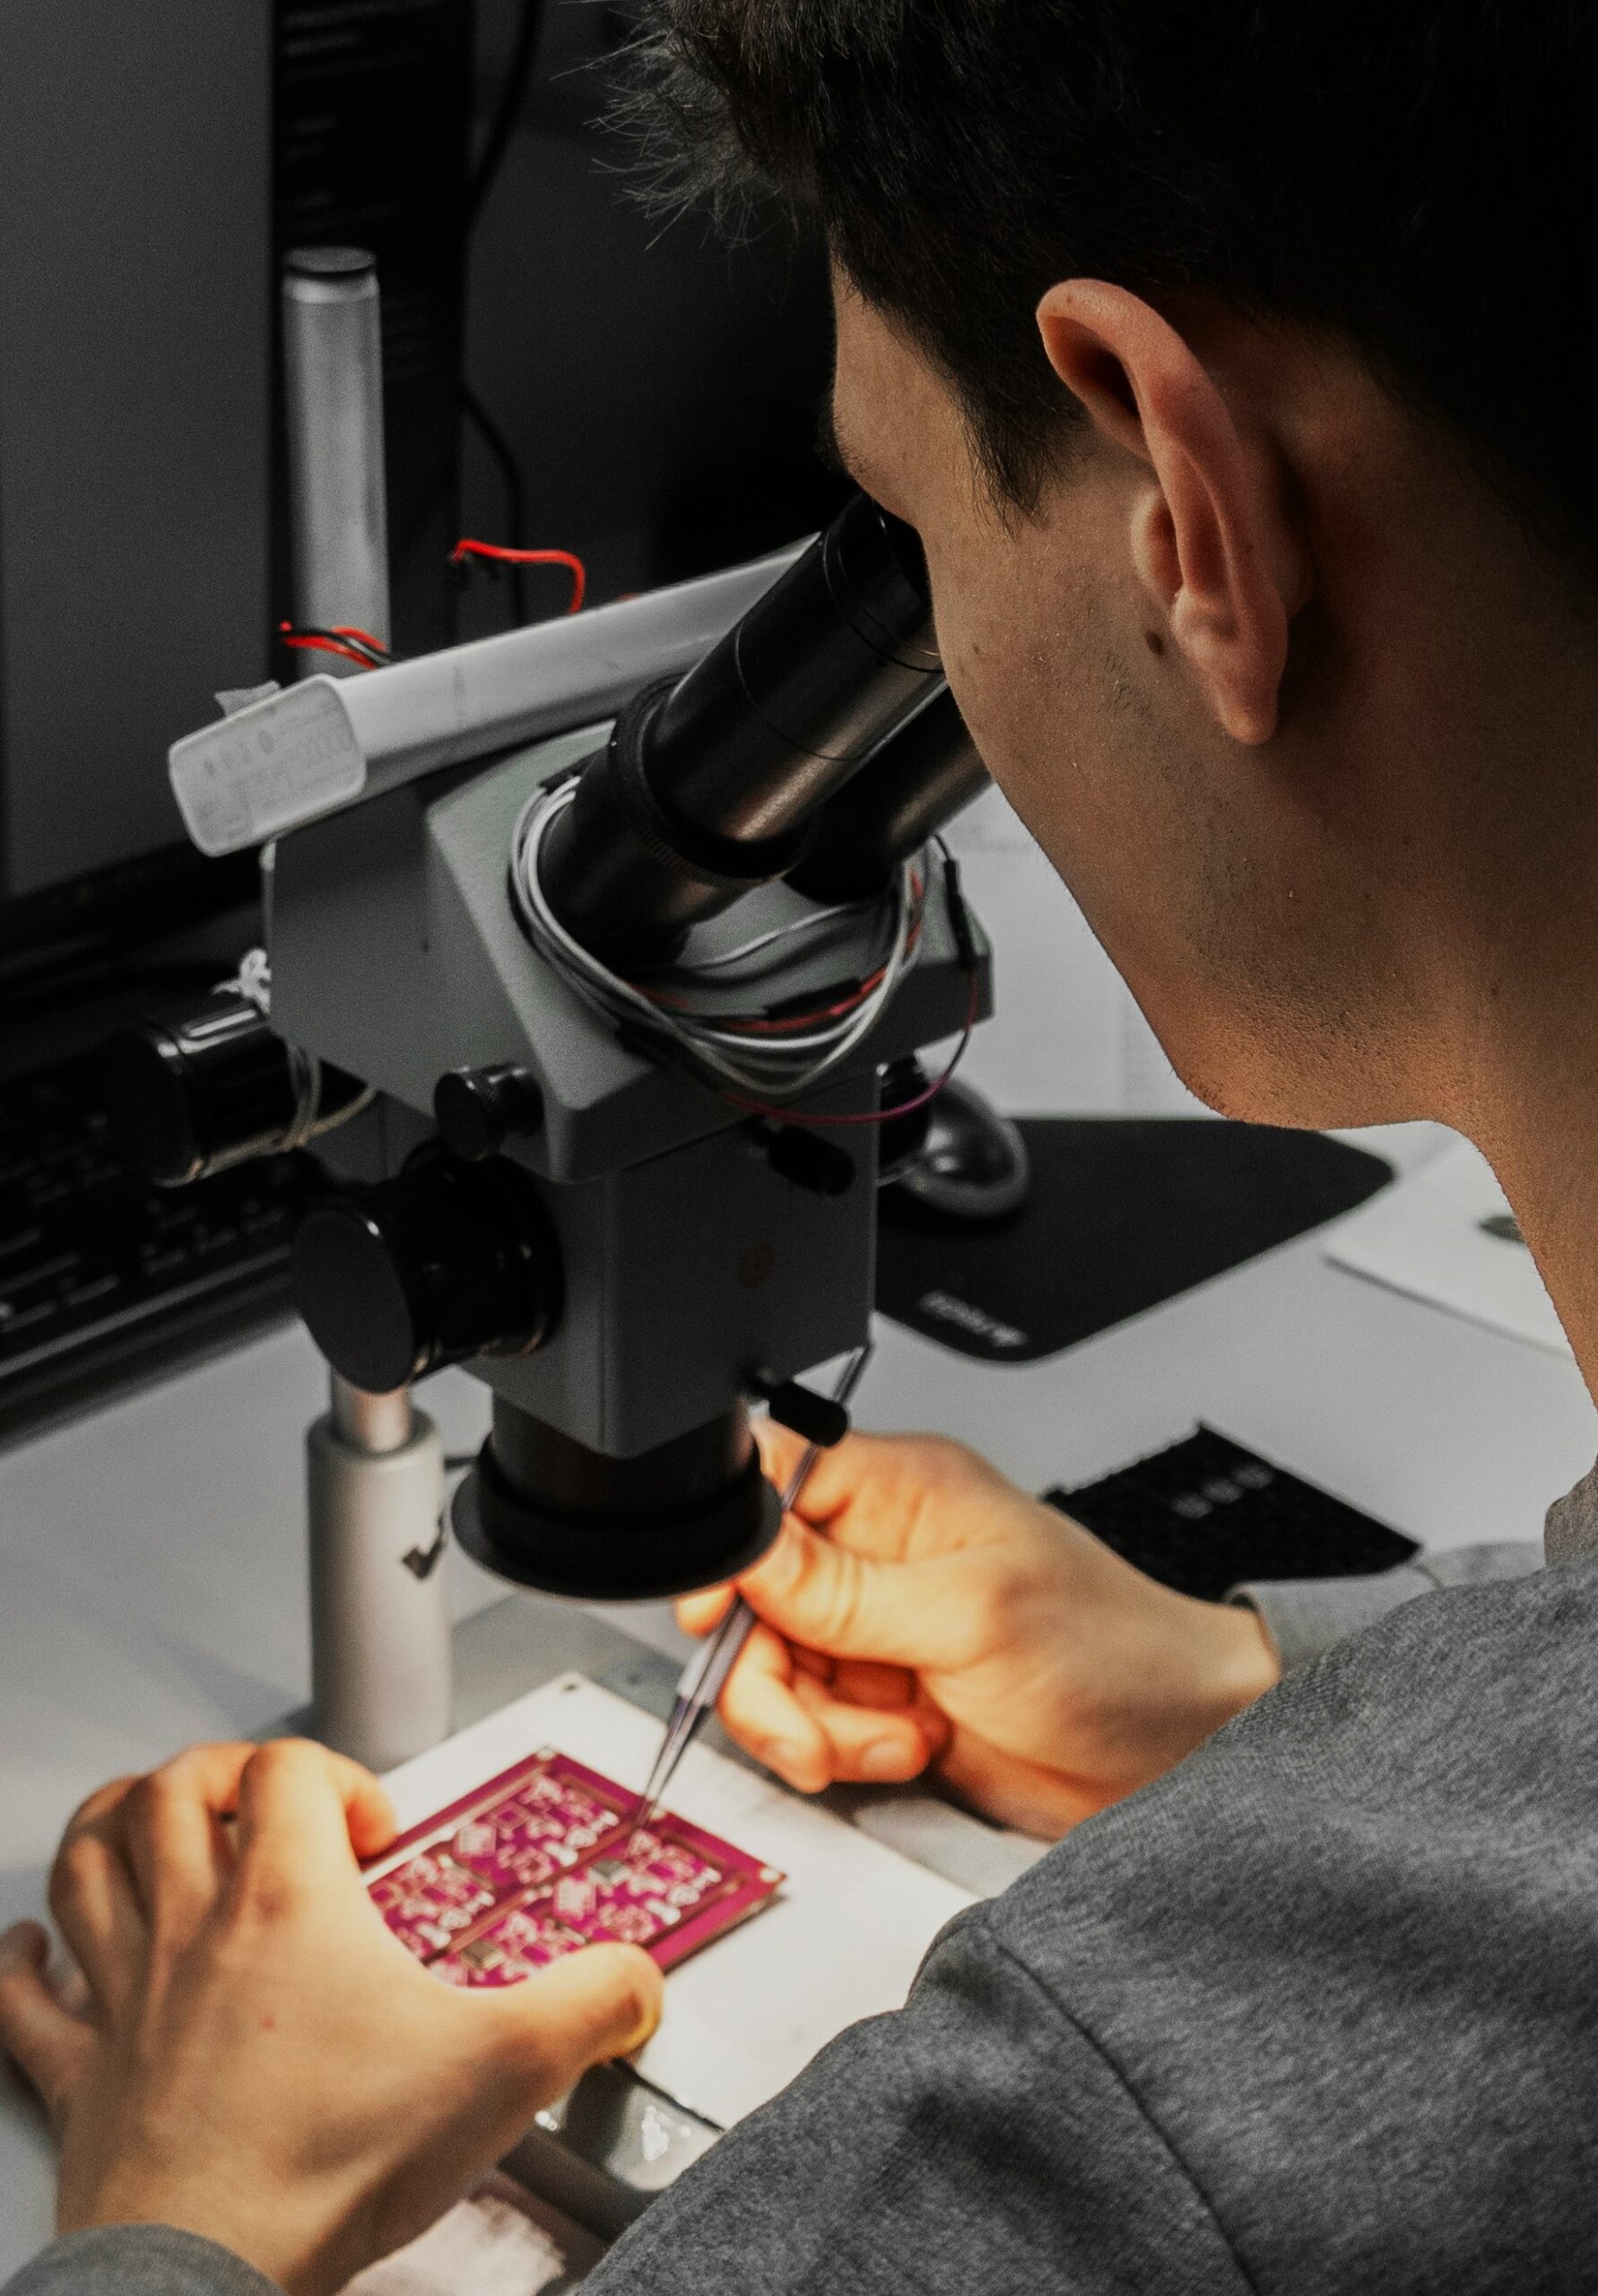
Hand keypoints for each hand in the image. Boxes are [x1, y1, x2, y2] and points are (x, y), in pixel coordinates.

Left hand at [0, 1740, 660, 2295]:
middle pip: (174, 1789)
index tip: (374, 1833)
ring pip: (88, 1860)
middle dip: (223, 1770)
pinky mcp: (78, 2074)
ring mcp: (122, 1997)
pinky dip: (26, 1959)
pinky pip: (24, 1996)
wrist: (206, 2273)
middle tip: (266, 1800)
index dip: (337, 1772)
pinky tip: (39, 1949)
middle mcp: (193, 1928)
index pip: (291, 1767)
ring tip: (155, 1820)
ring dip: (118, 1824)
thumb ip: (592, 2004)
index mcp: (288, 1903)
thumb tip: (637, 1979)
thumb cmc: (326, 2166)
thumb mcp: (505, 2068)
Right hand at [679, 1425, 1279, 1836]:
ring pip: (774, 1667)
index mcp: (901, 1490)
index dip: (731, 1544)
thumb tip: (746, 1552)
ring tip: (886, 1737)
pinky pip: (812, 1719)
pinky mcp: (885, 1692)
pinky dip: (843, 1749)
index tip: (729, 1611)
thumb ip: (846, 1590)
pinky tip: (904, 1747)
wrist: (1172, 1750)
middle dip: (770, 1669)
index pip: (772, 1476)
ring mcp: (881, 1624)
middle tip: (809, 1718)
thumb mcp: (969, 1614)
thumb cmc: (1112, 1652)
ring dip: (813, 1722)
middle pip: (754, 1592)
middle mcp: (881, 1550)